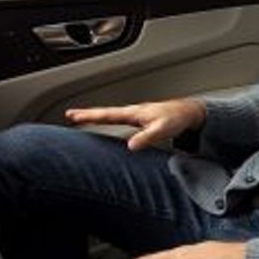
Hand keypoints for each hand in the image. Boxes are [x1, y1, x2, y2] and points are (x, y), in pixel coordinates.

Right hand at [65, 98, 205, 150]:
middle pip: (105, 112)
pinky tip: (105, 123)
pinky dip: (107, 119)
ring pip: (110, 114)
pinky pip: (118, 119)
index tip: (74, 116)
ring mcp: (136, 115)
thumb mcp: (162, 129)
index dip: (90, 116)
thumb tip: (130, 146)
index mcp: (134, 113)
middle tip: (70, 115)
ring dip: (95, 116)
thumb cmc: (177, 119)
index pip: (107, 114)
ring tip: (81, 118)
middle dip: (87, 114)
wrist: (189, 113)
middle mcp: (133, 112)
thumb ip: (147, 137)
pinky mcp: (140, 119)